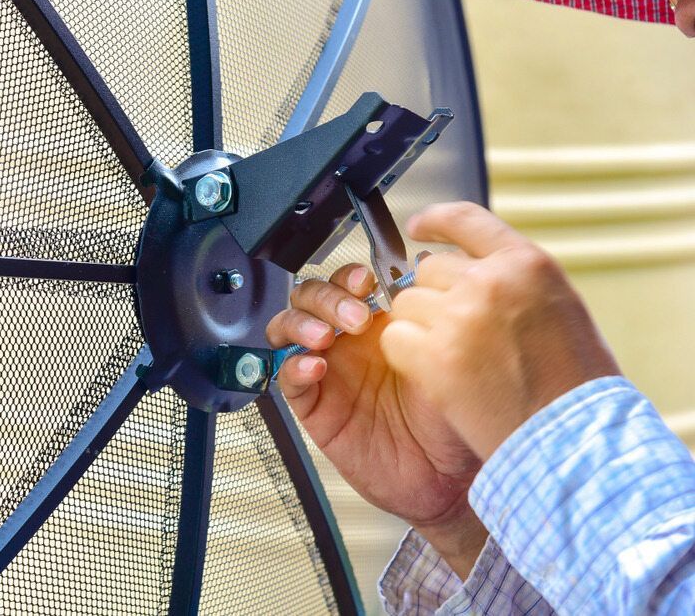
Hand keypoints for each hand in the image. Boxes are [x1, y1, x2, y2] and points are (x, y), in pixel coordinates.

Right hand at [266, 264, 485, 576]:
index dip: (349, 276)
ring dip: (302, 323)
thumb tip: (426, 261)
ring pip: (289, 328)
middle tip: (355, 317)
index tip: (367, 282)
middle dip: (327, 298)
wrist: (449, 478)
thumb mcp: (449, 359)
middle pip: (312, 297)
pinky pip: (287, 378)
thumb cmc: (453, 420)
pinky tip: (315, 367)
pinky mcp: (315, 407)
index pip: (347, 283)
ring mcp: (329, 373)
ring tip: (326, 337)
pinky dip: (294, 366)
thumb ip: (432, 313)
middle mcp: (349, 344)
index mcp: (380, 325)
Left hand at [382, 202, 621, 460]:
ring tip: (453, 360)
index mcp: (528, 264)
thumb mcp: (560, 309)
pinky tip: (435, 375)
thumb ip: (515, 283)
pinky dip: (406, 356)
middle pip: (429, 269)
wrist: (573, 438)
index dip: (436, 219)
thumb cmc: (573, 383)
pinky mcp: (435, 355)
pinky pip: (394, 338)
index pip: (467, 220)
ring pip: (406, 304)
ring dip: (419, 328)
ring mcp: (460, 317)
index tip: (418, 226)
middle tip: (455, 333)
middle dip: (434, 297)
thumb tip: (473, 271)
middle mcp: (492, 282)